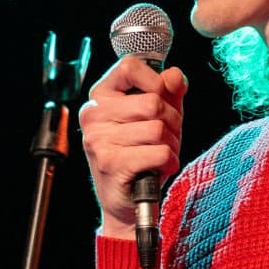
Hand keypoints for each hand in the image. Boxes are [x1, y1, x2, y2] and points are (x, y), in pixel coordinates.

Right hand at [79, 54, 187, 239]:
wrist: (127, 202)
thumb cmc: (141, 154)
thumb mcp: (158, 117)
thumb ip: (168, 92)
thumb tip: (175, 76)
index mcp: (100, 97)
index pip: (129, 66)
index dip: (154, 80)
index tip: (160, 94)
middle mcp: (93, 115)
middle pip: (152, 102)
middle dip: (171, 121)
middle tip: (165, 137)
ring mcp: (99, 139)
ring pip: (158, 129)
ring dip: (171, 144)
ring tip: (159, 155)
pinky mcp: (111, 163)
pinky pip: (160, 151)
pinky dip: (169, 162)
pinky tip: (158, 168)